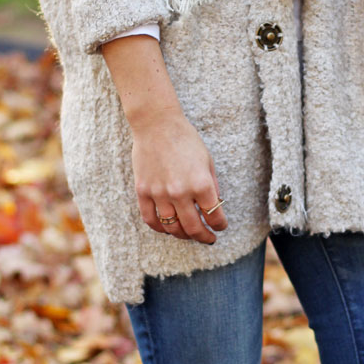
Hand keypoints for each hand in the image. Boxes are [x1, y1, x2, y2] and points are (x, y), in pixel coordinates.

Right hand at [130, 105, 227, 243]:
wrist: (157, 124)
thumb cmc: (186, 139)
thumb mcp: (207, 161)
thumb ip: (212, 186)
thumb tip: (214, 208)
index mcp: (201, 184)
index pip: (214, 217)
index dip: (220, 226)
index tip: (220, 227)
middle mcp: (180, 192)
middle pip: (193, 228)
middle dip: (204, 237)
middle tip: (208, 238)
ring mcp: (159, 193)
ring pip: (172, 228)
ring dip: (183, 235)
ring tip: (189, 234)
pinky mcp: (142, 192)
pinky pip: (151, 219)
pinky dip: (160, 228)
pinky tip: (167, 228)